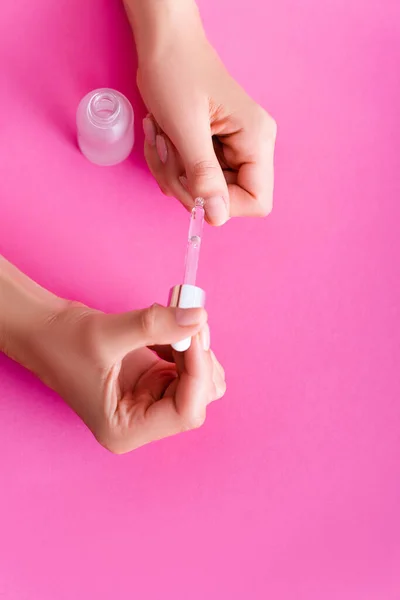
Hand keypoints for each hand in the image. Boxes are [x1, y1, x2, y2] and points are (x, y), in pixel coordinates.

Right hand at [31, 302, 224, 452]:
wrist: (44, 331)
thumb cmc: (62, 342)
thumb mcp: (108, 334)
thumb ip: (157, 326)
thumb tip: (199, 319)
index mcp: (127, 429)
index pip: (186, 412)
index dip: (198, 371)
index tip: (193, 332)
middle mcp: (142, 421)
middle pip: (199, 398)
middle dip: (199, 359)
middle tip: (187, 323)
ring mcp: (150, 401)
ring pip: (200, 383)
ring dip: (194, 351)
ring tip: (171, 326)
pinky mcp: (153, 381)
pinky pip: (189, 367)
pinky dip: (185, 345)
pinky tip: (164, 331)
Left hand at [126, 1, 276, 224]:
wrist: (164, 42)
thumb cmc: (176, 71)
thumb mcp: (185, 126)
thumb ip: (203, 174)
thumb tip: (216, 217)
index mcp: (256, 140)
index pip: (257, 202)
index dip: (222, 205)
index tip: (192, 186)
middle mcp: (252, 146)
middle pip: (225, 199)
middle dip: (187, 184)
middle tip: (165, 151)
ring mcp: (233, 148)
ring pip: (204, 189)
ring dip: (173, 172)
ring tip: (160, 137)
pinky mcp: (215, 147)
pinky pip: (193, 176)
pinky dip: (171, 164)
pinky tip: (162, 137)